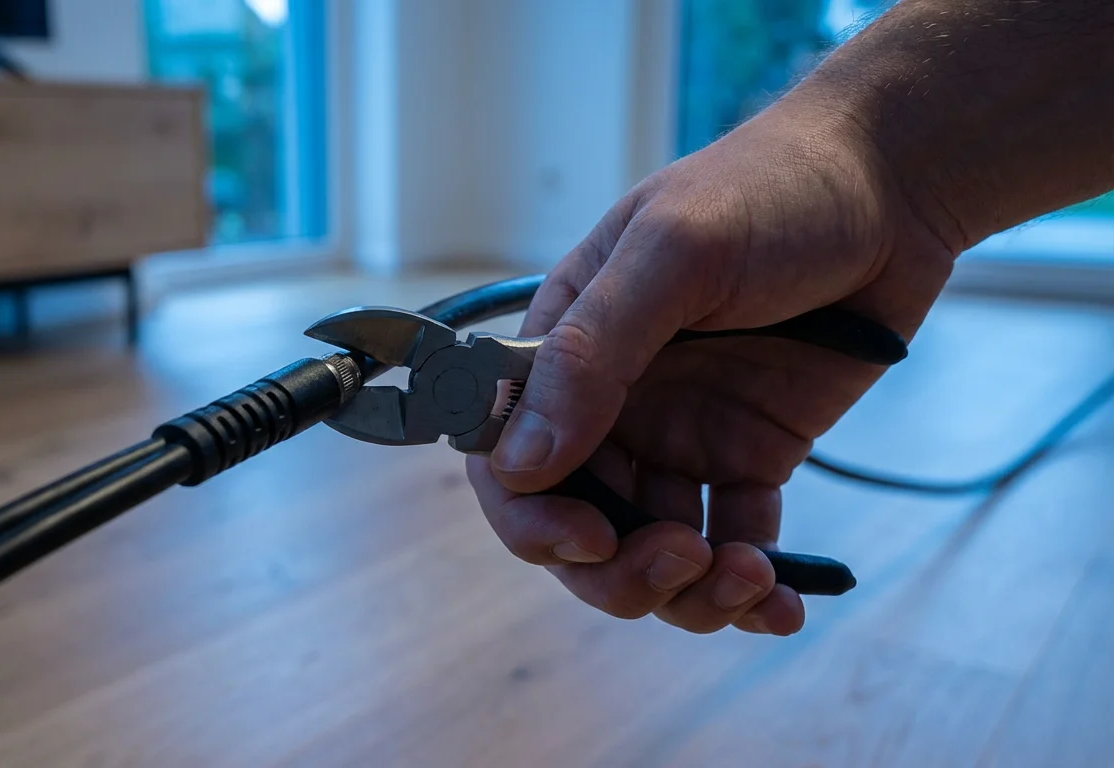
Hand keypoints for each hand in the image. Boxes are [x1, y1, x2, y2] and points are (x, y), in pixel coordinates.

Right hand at [467, 96, 956, 635]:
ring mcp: (681, 435)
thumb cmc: (770, 192)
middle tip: (680, 563)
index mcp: (566, 349)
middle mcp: (613, 403)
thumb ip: (593, 353)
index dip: (532, 517)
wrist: (891, 187)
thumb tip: (523, 462)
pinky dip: (751, 589)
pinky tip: (781, 603)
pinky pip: (733, 541)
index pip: (508, 457)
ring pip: (652, 550)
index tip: (588, 540)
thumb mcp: (673, 253)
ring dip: (688, 591)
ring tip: (748, 581)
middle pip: (578, 525)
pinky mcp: (749, 455)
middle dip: (617, 571)